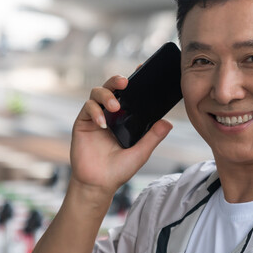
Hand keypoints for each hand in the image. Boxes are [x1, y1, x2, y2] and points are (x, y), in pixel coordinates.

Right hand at [69, 75, 171, 198]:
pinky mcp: (83, 123)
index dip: (134, 79)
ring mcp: (96, 117)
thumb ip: (153, 137)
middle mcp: (110, 114)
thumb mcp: (141, 153)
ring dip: (106, 96)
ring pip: (97, 92)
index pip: (130, 94)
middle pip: (111, 87)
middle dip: (117, 81)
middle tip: (125, 83)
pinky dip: (95, 112)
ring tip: (115, 108)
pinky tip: (103, 124)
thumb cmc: (119, 169)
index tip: (142, 69)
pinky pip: (87, 108)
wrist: (98, 184)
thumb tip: (169, 122)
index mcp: (125, 117)